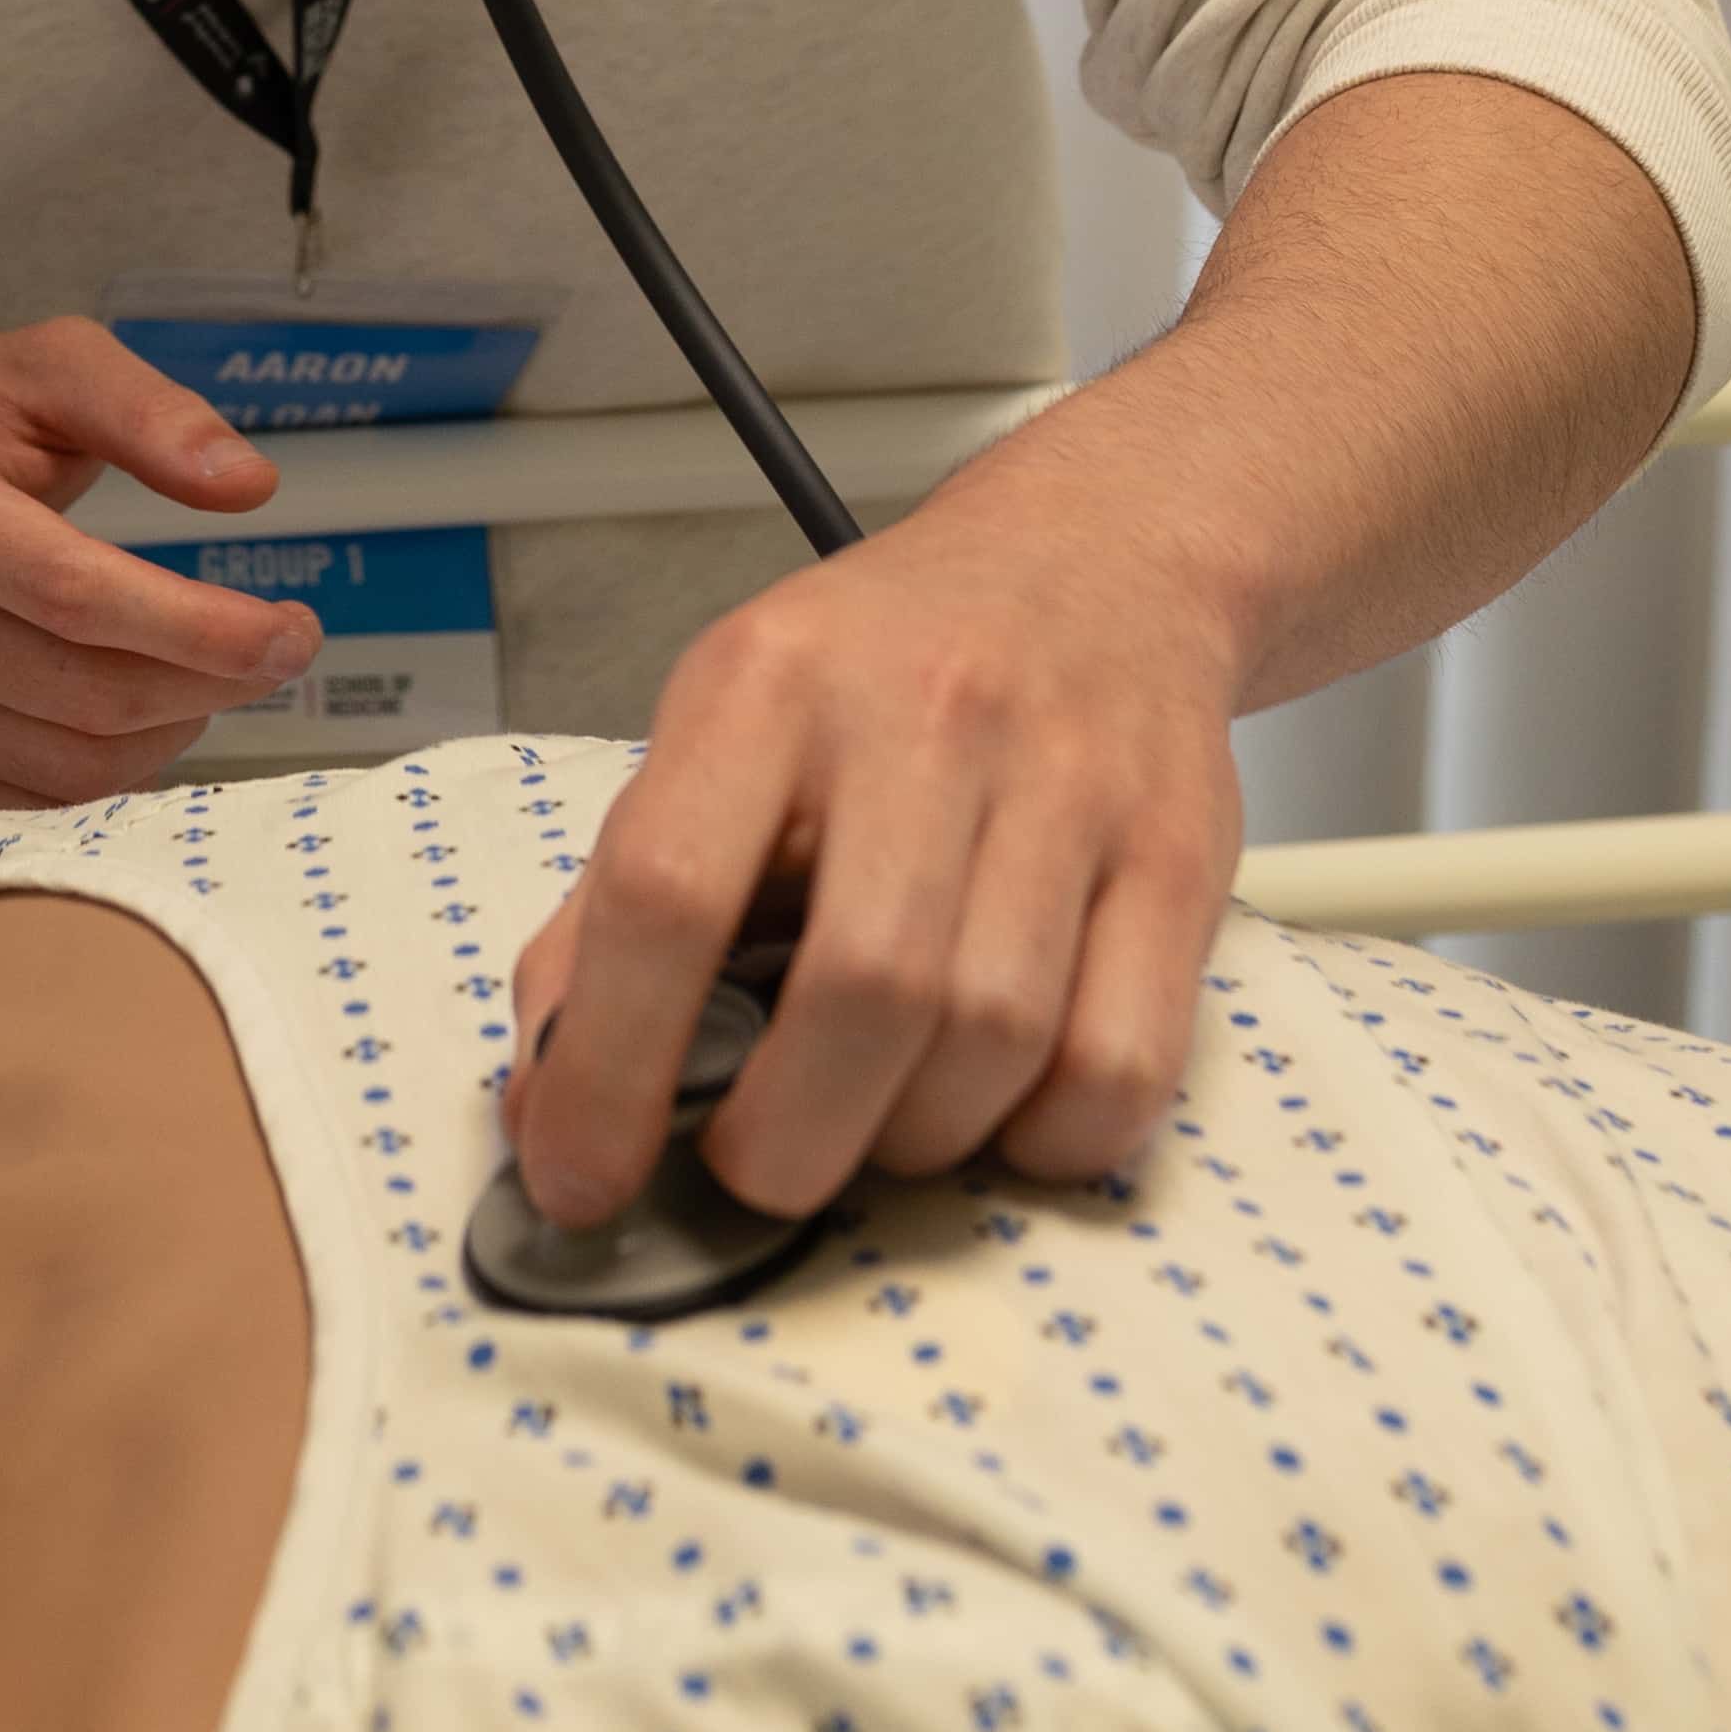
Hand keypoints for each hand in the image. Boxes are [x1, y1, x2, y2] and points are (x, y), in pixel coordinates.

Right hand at [0, 314, 322, 807]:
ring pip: (69, 765)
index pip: (72, 594)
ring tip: (211, 674)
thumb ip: (152, 411)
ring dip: (173, 729)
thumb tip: (248, 487)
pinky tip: (148, 715)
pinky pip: (35, 805)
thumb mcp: (53, 363)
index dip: (197, 627)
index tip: (292, 629)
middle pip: (82, 691)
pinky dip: (115, 773)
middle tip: (285, 648)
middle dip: (209, 681)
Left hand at [503, 485, 1246, 1228]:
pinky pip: (1122, 1066)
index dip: (610, 1066)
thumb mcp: (718, 729)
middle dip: (787, 1142)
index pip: (668, 891)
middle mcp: (923, 717)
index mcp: (768, 683)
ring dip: (916, 1141)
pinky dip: (1047, 1141)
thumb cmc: (885, 666)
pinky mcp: (1178, 855)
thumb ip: (618, 907)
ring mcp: (1067, 783)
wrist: (1096, 555)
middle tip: (756, 1168)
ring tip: (876, 1116)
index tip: (583, 1176)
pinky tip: (1001, 1111)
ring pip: (994, 1041)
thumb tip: (552, 1105)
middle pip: (859, 992)